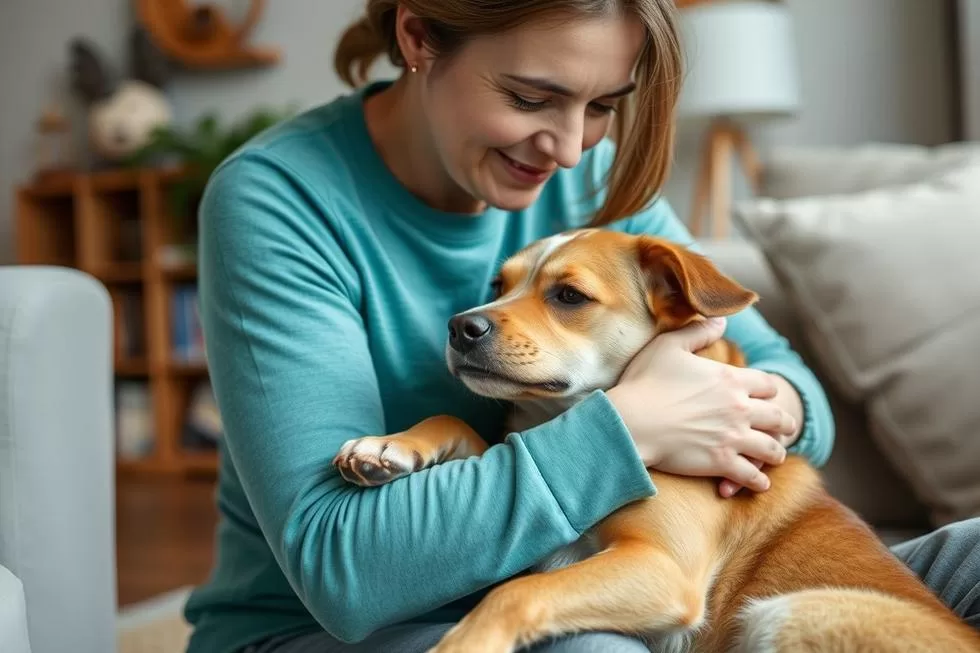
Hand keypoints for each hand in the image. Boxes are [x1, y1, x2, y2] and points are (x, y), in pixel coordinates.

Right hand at [606, 317, 797, 495]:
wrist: (631, 422)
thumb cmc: (646, 382)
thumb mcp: (669, 346)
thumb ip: (699, 331)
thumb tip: (722, 320)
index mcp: (731, 379)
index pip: (767, 385)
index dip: (769, 390)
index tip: (768, 396)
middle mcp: (740, 409)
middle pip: (777, 417)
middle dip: (785, 423)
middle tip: (787, 428)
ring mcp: (733, 438)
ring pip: (771, 449)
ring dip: (776, 452)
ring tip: (776, 456)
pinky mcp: (722, 463)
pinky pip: (752, 476)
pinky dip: (759, 480)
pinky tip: (760, 482)